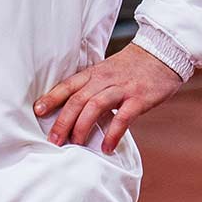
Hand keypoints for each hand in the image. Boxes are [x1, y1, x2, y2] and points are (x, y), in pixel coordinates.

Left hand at [33, 44, 184, 153]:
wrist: (163, 54)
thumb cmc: (133, 67)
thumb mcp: (107, 71)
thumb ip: (92, 87)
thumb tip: (74, 110)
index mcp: (94, 73)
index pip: (68, 85)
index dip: (51, 97)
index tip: (37, 111)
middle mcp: (104, 79)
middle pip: (77, 99)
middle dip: (63, 121)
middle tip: (53, 140)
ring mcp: (122, 88)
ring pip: (95, 106)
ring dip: (82, 127)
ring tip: (75, 145)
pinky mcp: (139, 98)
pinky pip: (123, 118)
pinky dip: (112, 134)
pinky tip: (106, 147)